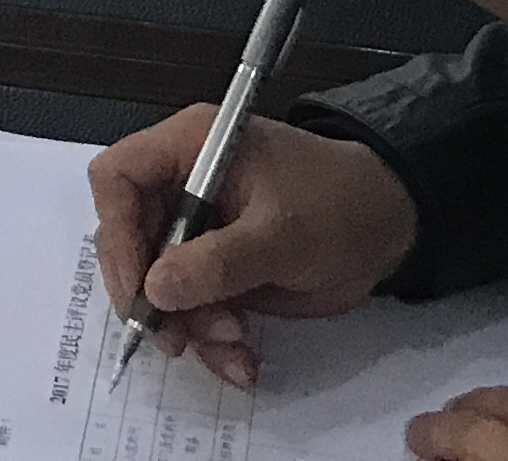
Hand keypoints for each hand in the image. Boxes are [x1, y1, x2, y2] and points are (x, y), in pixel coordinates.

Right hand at [86, 111, 418, 392]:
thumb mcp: (281, 233)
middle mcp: (185, 186)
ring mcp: (200, 230)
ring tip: (234, 346)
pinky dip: (211, 339)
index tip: (141, 286)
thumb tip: (156, 289)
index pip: (117, 178)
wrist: (389, 227)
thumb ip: (218, 262)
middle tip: (179, 337)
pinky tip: (241, 358)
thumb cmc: (338, 204)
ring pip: (161, 286)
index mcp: (192, 148)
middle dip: (154, 296)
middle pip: (130, 240)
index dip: (117, 231)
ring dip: (190, 327)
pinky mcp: (218, 270)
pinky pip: (193, 309)